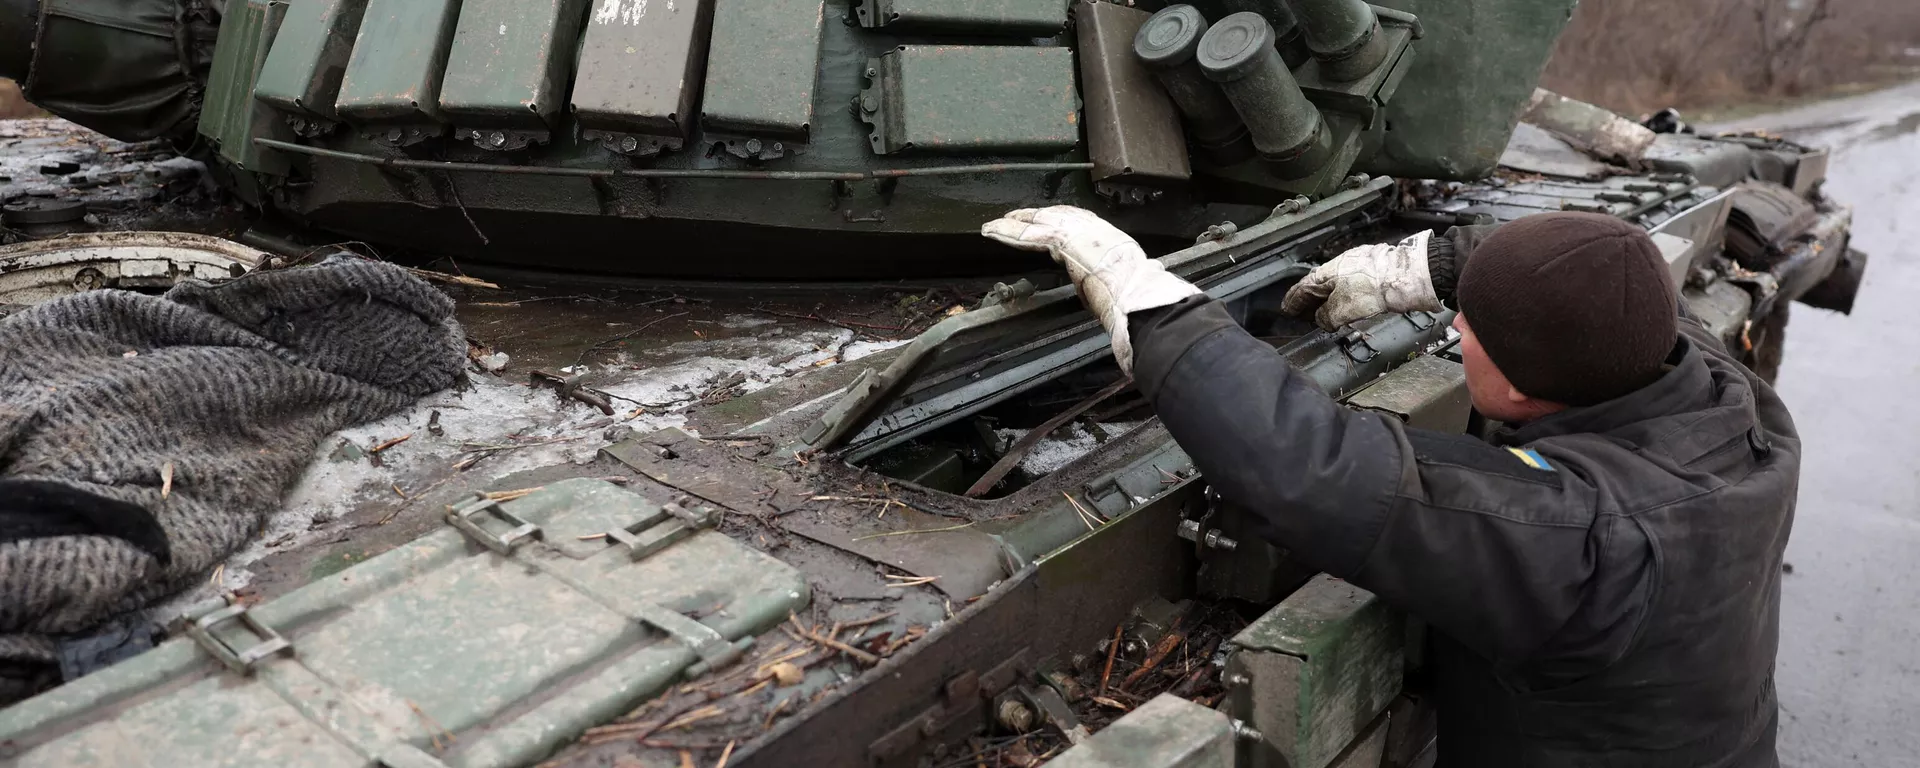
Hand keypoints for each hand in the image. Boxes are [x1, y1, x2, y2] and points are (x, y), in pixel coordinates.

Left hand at [982, 206, 1199, 373]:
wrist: (1135, 292)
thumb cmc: (1133, 295)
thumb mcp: (1120, 284)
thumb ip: (1103, 284)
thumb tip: (1100, 296)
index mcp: (1106, 238)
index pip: (1074, 223)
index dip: (1055, 220)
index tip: (1041, 223)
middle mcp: (1090, 229)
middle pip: (1054, 217)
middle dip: (1031, 217)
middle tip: (1011, 218)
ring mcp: (1077, 232)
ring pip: (1038, 222)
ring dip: (1014, 224)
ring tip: (994, 226)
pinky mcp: (1063, 240)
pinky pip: (1030, 234)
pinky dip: (1009, 233)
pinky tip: (993, 232)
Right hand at [1281, 230, 1442, 329]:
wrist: (1407, 276)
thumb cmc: (1374, 287)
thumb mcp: (1341, 310)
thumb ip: (1325, 317)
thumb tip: (1322, 320)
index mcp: (1326, 272)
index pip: (1302, 288)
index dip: (1293, 301)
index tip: (1287, 309)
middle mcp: (1340, 265)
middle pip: (1319, 284)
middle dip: (1310, 300)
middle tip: (1305, 313)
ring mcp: (1359, 265)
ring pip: (1337, 284)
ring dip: (1329, 299)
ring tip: (1328, 312)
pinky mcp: (1375, 270)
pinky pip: (1353, 283)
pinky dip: (1347, 295)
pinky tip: (1352, 304)